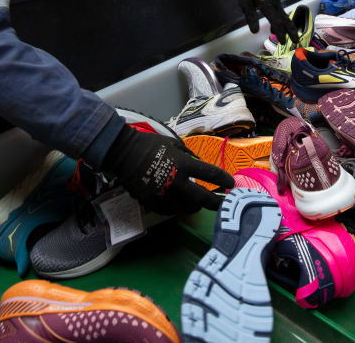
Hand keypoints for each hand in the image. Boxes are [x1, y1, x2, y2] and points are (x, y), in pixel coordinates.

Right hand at [103, 127, 233, 213]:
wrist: (124, 153)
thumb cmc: (149, 144)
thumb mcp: (173, 143)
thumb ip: (187, 156)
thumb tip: (197, 164)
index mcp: (183, 164)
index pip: (211, 175)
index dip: (224, 180)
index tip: (231, 183)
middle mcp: (176, 182)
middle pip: (202, 199)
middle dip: (215, 202)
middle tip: (221, 203)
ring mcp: (164, 195)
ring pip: (186, 208)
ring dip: (195, 206)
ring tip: (198, 203)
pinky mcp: (152, 202)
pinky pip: (169, 211)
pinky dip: (177, 208)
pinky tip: (179, 204)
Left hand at [236, 0, 296, 44]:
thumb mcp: (244, 3)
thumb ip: (251, 17)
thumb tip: (255, 32)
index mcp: (266, 3)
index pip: (275, 21)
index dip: (280, 32)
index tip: (283, 42)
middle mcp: (274, 2)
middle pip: (285, 19)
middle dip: (291, 31)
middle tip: (296, 41)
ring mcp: (277, 0)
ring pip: (285, 15)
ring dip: (289, 26)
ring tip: (294, 36)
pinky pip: (281, 11)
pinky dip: (284, 20)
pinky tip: (283, 26)